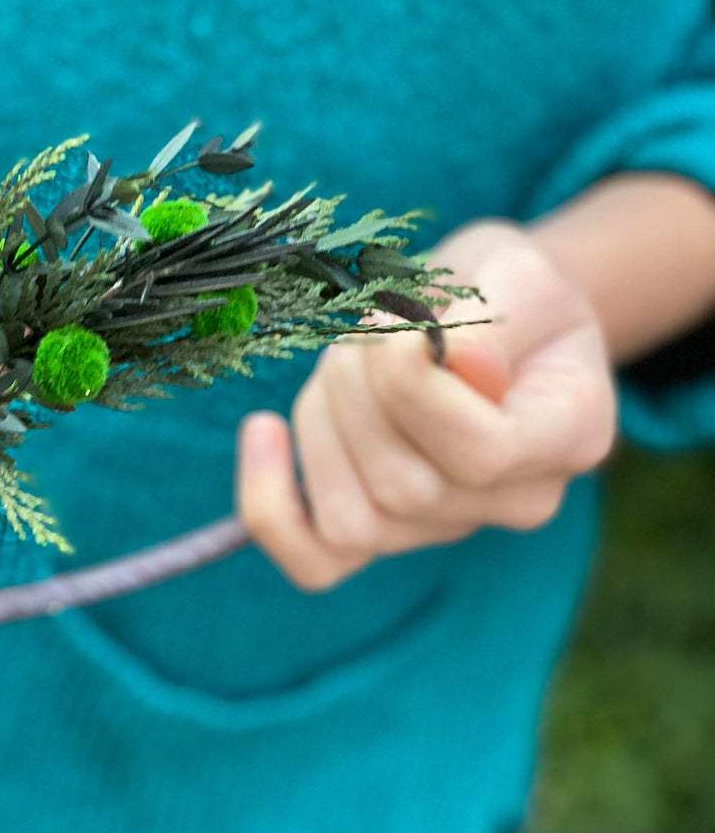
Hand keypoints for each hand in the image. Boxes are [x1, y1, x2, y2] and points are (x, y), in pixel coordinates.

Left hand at [236, 220, 617, 590]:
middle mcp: (515, 501)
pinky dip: (272, 506)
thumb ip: (497, 317)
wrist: (499, 318)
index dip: (413, 390)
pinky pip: (316, 561)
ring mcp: (446, 526)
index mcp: (570, 435)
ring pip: (351, 519)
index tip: (398, 326)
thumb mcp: (518, 271)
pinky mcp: (384, 531)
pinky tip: (263, 432)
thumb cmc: (511, 293)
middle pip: (403, 488)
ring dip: (321, 425)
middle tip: (369, 327)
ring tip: (343, 361)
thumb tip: (457, 368)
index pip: (481, 454)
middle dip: (358, 391)